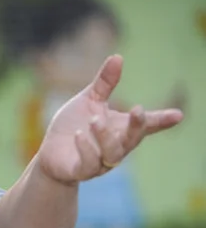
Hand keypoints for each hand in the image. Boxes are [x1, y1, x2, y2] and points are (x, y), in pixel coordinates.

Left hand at [37, 55, 183, 183]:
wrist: (50, 154)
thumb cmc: (73, 126)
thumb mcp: (89, 101)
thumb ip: (104, 83)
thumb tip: (118, 56)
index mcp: (120, 128)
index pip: (145, 125)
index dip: (162, 121)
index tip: (177, 115)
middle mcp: (115, 146)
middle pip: (133, 139)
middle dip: (137, 126)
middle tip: (138, 110)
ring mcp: (100, 161)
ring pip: (113, 153)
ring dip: (105, 136)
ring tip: (94, 120)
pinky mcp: (81, 171)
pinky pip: (89, 164)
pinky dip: (86, 149)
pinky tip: (79, 135)